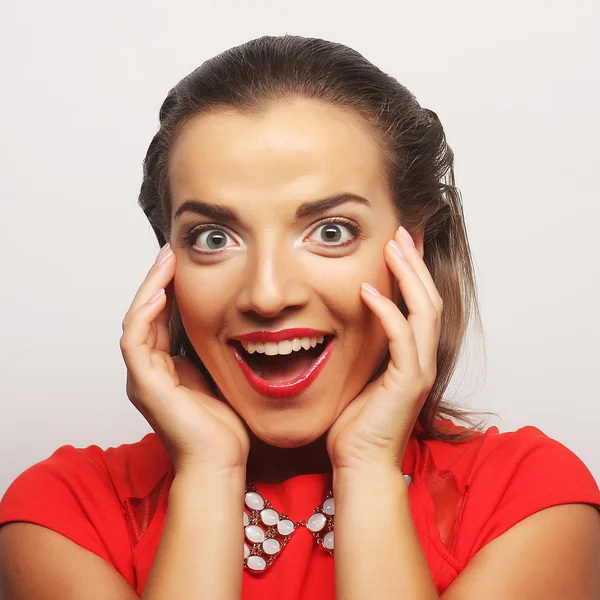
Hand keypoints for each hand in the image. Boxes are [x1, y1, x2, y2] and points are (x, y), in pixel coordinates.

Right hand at [119, 243, 249, 474]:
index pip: (159, 318)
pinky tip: (160, 294)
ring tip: (165, 261)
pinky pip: (136, 343)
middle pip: (144, 315)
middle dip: (156, 281)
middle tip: (170, 252)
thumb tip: (225, 322)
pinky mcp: (145, 387)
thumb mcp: (218, 375)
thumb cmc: (224, 426)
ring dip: (149, 289)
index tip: (181, 262)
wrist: (221, 462)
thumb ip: (210, 351)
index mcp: (164, 368)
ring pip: (135, 322)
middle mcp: (148, 371)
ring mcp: (143, 378)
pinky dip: (144, 316)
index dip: (167, 288)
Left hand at [326, 227, 442, 472]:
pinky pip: (401, 339)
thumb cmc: (354, 425)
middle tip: (398, 234)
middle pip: (429, 299)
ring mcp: (419, 371)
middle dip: (414, 264)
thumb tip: (343, 319)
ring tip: (392, 247)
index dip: (411, 273)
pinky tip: (367, 291)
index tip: (396, 244)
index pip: (419, 304)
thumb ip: (362, 347)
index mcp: (411, 356)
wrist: (360, 464)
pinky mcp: (408, 384)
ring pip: (424, 311)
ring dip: (408, 276)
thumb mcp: (358, 375)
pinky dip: (387, 312)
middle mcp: (422, 359)